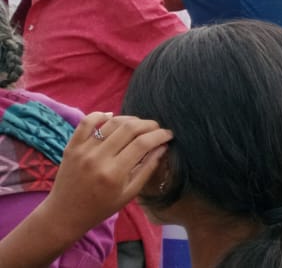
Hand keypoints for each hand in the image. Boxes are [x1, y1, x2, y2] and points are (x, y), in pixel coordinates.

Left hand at [37, 114, 170, 238]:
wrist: (65, 214)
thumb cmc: (101, 207)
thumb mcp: (129, 194)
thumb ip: (147, 169)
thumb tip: (163, 147)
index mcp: (114, 173)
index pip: (143, 144)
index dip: (160, 135)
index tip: (169, 135)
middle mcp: (98, 158)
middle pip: (130, 128)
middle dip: (149, 125)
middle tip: (157, 128)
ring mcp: (83, 151)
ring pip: (112, 122)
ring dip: (131, 119)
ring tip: (139, 125)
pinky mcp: (71, 147)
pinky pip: (86, 122)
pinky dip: (101, 115)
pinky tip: (112, 116)